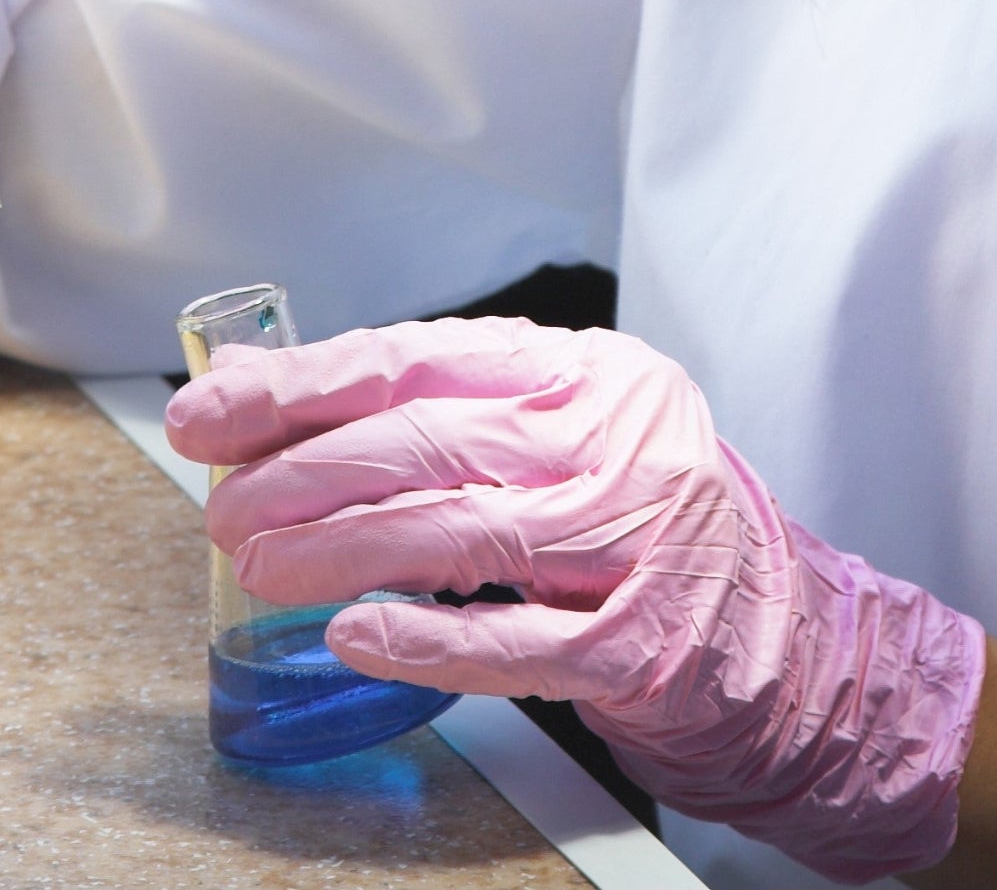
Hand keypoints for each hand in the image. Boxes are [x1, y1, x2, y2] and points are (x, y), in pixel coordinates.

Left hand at [168, 317, 985, 883]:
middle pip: (434, 436)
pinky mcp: (644, 642)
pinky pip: (515, 639)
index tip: (214, 410)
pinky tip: (354, 632)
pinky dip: (425, 637)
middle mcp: (620, 436)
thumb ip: (440, 415)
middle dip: (306, 467)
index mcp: (590, 370)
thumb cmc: (641, 526)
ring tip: (258, 560)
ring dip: (340, 546)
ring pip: (463, 529)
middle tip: (224, 501)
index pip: (425, 355)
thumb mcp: (559, 435)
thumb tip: (268, 407)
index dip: (307, 381)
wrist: (782, 633)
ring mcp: (638, 537)